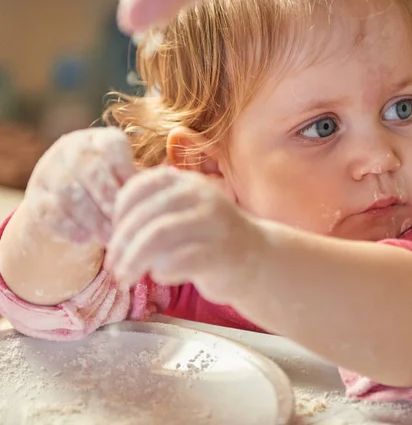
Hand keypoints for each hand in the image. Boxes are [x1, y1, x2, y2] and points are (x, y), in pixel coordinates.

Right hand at [24, 128, 135, 244]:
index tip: (139, 193)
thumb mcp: (127, 180)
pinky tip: (84, 240)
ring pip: (67, 191)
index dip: (125, 168)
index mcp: (99, 140)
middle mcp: (71, 150)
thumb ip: (143, 181)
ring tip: (110, 237)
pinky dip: (68, 227)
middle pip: (87, 167)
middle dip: (107, 195)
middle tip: (122, 218)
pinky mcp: (35, 199)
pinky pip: (49, 211)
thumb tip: (169, 185)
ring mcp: (49, 173)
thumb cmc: (112, 191)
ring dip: (91, 217)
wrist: (69, 209)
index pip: (111, 144)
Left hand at [105, 166, 261, 302]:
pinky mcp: (221, 253)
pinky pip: (178, 261)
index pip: (142, 184)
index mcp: (188, 182)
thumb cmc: (208, 237)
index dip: (120, 208)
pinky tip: (160, 277)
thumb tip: (106, 218)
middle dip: (121, 242)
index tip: (113, 232)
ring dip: (133, 259)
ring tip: (124, 277)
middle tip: (112, 265)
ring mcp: (214, 223)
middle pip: (146, 213)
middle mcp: (202, 196)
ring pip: (158, 235)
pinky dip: (161, 272)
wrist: (255, 258)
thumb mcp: (184, 211)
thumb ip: (154, 207)